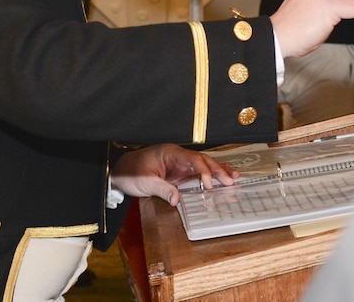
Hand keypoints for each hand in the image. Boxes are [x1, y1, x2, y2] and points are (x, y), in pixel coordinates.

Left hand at [111, 144, 238, 206]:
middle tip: (231, 181)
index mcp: (170, 153)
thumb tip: (177, 200)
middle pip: (202, 160)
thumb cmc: (130, 172)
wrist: (120, 172)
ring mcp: (178, 164)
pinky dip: (209, 175)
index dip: (204, 171)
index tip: (209, 184)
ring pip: (202, 165)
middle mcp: (177, 156)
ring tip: (234, 177)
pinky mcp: (177, 173)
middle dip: (217, 170)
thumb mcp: (144, 182)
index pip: (193, 159)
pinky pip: (196, 173)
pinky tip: (219, 178)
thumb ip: (162, 189)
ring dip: (217, 171)